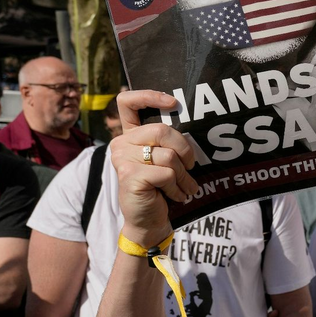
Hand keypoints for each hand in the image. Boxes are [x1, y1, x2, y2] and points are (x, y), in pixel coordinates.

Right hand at [112, 91, 199, 245]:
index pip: (127, 102)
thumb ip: (169, 142)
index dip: (149, 96)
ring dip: (183, 175)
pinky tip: (173, 195)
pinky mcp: (129, 175)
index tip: (173, 103)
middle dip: (185, 151)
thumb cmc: (161, 188)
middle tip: (190, 167)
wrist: (148, 220)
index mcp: (130, 135)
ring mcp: (122, 159)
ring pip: (168, 155)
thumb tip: (194, 124)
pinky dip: (177, 186)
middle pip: (162, 130)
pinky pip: (166, 173)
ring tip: (182, 187)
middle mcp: (122, 143)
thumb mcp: (166, 160)